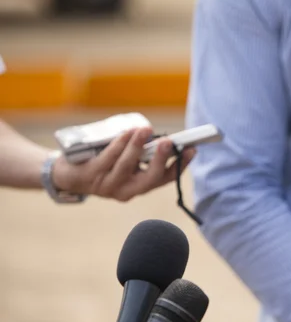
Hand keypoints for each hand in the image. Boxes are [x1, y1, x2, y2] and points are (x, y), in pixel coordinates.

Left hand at [52, 127, 195, 201]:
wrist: (66, 174)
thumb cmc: (102, 162)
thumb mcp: (125, 160)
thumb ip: (142, 152)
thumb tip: (159, 134)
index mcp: (140, 187)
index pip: (165, 178)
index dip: (180, 165)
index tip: (192, 149)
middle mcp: (126, 191)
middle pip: (149, 179)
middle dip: (161, 160)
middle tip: (170, 143)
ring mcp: (108, 185)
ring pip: (127, 166)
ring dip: (138, 146)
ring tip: (146, 130)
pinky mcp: (90, 175)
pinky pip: (108, 158)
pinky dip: (120, 143)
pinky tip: (127, 132)